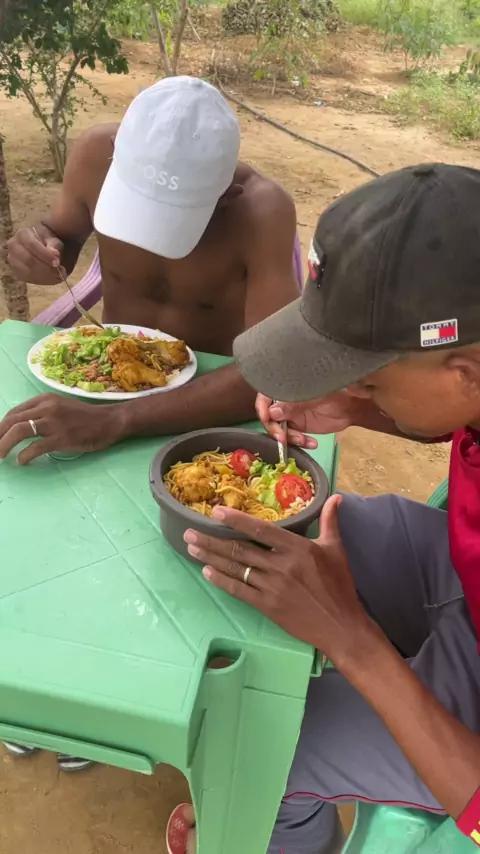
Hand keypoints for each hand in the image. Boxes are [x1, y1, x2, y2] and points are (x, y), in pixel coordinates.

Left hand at [0, 394, 126, 463]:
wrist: (109, 421)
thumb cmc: (86, 418)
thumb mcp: (60, 408)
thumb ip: (42, 414)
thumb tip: (21, 428)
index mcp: (44, 400)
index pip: (14, 412)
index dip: (1, 427)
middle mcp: (47, 408)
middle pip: (12, 420)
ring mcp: (54, 423)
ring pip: (19, 431)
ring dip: (4, 444)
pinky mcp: (62, 438)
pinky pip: (36, 447)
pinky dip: (25, 455)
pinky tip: (22, 461)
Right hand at [6, 226, 63, 284]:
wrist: (41, 246)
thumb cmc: (47, 241)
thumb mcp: (54, 240)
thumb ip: (55, 245)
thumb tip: (55, 254)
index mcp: (22, 234)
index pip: (32, 245)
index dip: (45, 255)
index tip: (57, 262)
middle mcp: (14, 247)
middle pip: (28, 260)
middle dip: (46, 268)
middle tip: (59, 271)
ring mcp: (13, 261)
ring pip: (28, 272)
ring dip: (45, 276)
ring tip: (58, 274)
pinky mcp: (17, 272)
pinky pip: (29, 279)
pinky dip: (42, 280)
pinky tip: (52, 277)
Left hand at [184, 495, 375, 665]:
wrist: (341, 625)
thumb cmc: (339, 586)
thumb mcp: (336, 549)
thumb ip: (330, 521)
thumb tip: (334, 497)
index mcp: (297, 548)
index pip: (260, 529)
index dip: (236, 520)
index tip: (215, 512)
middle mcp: (281, 565)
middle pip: (240, 549)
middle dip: (212, 539)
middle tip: (190, 531)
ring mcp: (272, 587)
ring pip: (236, 568)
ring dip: (211, 557)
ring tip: (191, 547)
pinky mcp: (267, 606)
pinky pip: (239, 590)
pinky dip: (221, 580)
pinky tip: (207, 572)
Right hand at [256, 392, 361, 448]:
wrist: (351, 409)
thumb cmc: (335, 395)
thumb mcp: (314, 398)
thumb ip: (293, 405)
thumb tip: (272, 412)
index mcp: (286, 389)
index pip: (265, 397)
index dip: (262, 408)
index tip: (266, 419)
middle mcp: (284, 402)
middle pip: (269, 417)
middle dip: (275, 429)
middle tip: (283, 438)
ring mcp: (290, 416)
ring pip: (279, 430)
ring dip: (290, 438)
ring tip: (304, 441)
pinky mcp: (298, 427)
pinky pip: (291, 438)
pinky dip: (299, 443)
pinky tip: (312, 443)